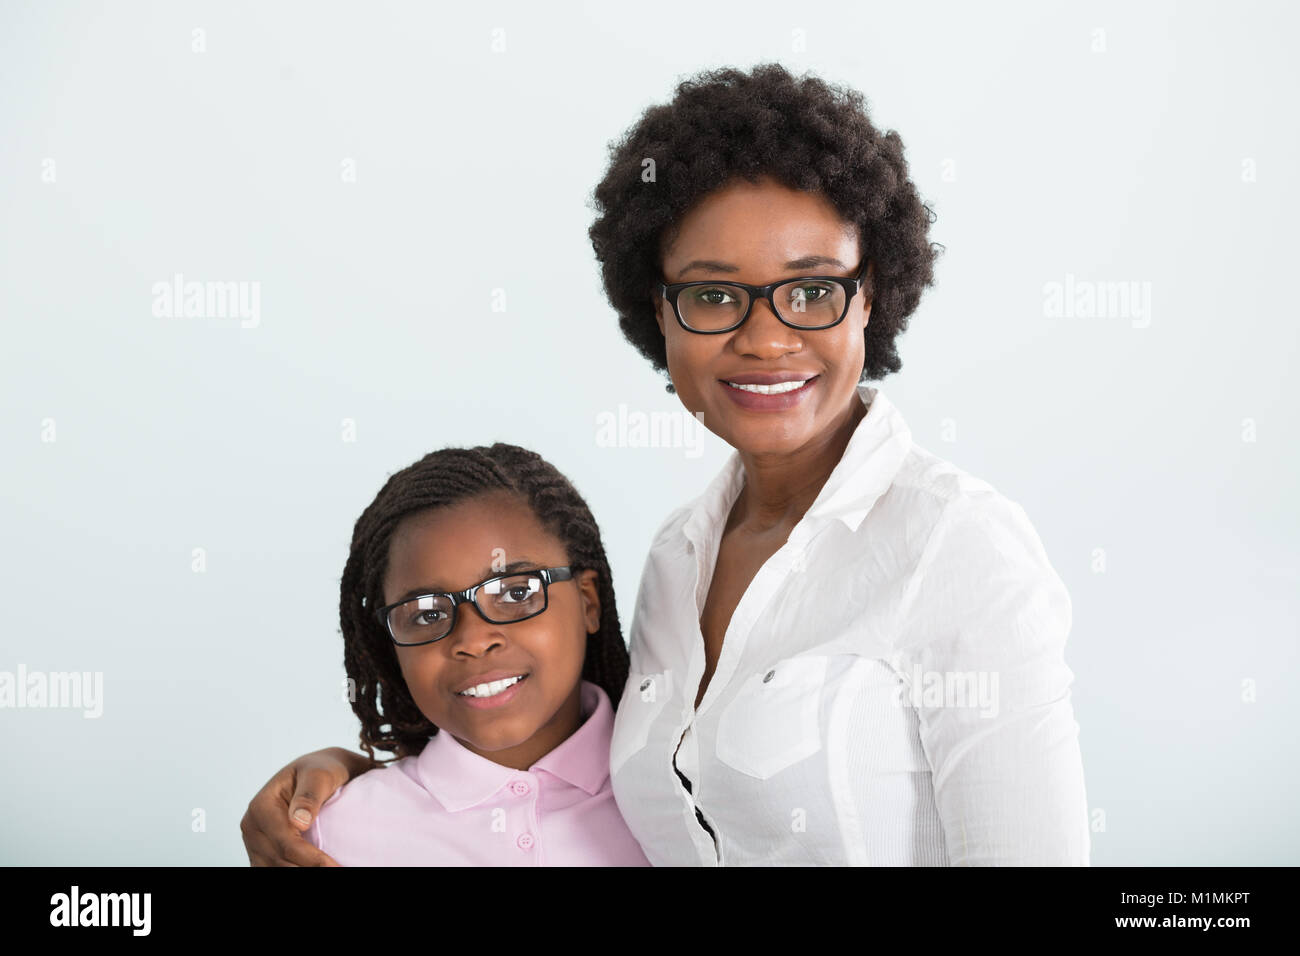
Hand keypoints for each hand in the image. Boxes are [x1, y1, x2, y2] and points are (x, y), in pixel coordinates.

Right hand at [240, 747, 372, 865]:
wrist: (319, 773)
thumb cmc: (321, 770)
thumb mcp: (319, 775)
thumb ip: (309, 795)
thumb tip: (299, 822)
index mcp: (261, 807)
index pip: (286, 843)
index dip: (311, 859)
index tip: (335, 866)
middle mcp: (252, 827)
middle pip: (280, 861)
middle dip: (310, 869)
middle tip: (337, 869)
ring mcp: (255, 843)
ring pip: (276, 869)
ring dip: (301, 871)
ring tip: (330, 869)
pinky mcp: (263, 853)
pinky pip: (275, 868)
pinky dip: (294, 869)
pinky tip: (314, 868)